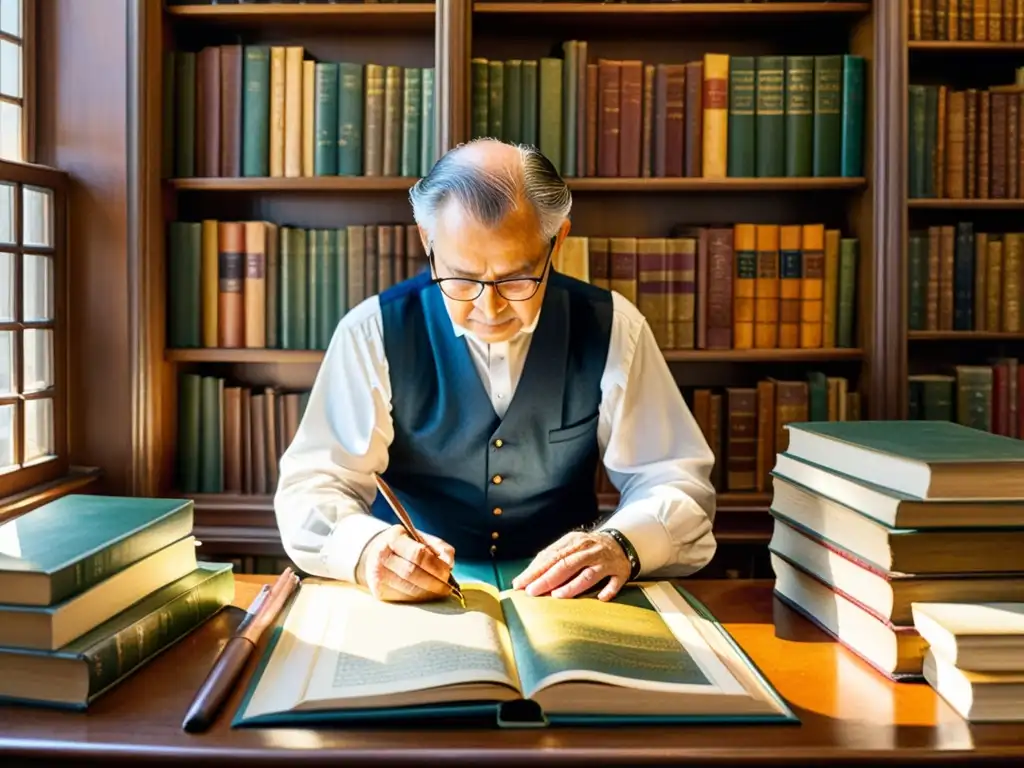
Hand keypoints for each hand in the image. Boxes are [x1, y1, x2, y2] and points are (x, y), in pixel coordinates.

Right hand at [357, 524, 455, 601]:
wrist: (375, 555)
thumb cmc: (404, 546)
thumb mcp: (419, 538)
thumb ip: (438, 547)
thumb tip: (450, 564)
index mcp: (393, 539)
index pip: (417, 554)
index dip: (435, 566)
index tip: (448, 572)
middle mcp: (382, 557)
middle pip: (412, 573)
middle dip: (434, 582)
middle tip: (448, 587)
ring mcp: (378, 576)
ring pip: (409, 589)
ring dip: (429, 593)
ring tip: (441, 591)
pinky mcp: (378, 592)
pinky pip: (404, 598)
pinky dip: (419, 598)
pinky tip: (427, 595)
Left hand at [511, 530, 630, 600]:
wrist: (620, 542)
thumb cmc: (586, 549)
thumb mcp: (570, 546)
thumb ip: (552, 559)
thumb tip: (527, 577)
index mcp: (573, 542)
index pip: (550, 556)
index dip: (534, 571)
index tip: (519, 584)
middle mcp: (588, 549)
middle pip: (566, 564)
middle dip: (547, 578)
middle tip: (532, 591)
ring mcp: (605, 560)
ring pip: (588, 574)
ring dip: (573, 585)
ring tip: (557, 596)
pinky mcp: (620, 570)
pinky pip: (615, 581)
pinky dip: (609, 590)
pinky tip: (601, 598)